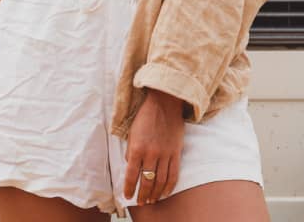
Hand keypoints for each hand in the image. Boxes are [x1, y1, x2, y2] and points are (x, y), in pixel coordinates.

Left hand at [124, 89, 184, 204]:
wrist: (165, 101)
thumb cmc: (146, 115)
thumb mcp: (132, 132)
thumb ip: (131, 151)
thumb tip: (131, 167)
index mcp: (137, 147)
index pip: (131, 175)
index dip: (128, 188)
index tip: (127, 196)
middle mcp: (151, 153)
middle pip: (146, 181)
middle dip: (142, 195)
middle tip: (140, 203)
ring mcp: (165, 153)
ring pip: (160, 181)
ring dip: (155, 194)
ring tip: (152, 200)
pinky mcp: (176, 152)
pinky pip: (173, 174)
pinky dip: (169, 186)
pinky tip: (165, 192)